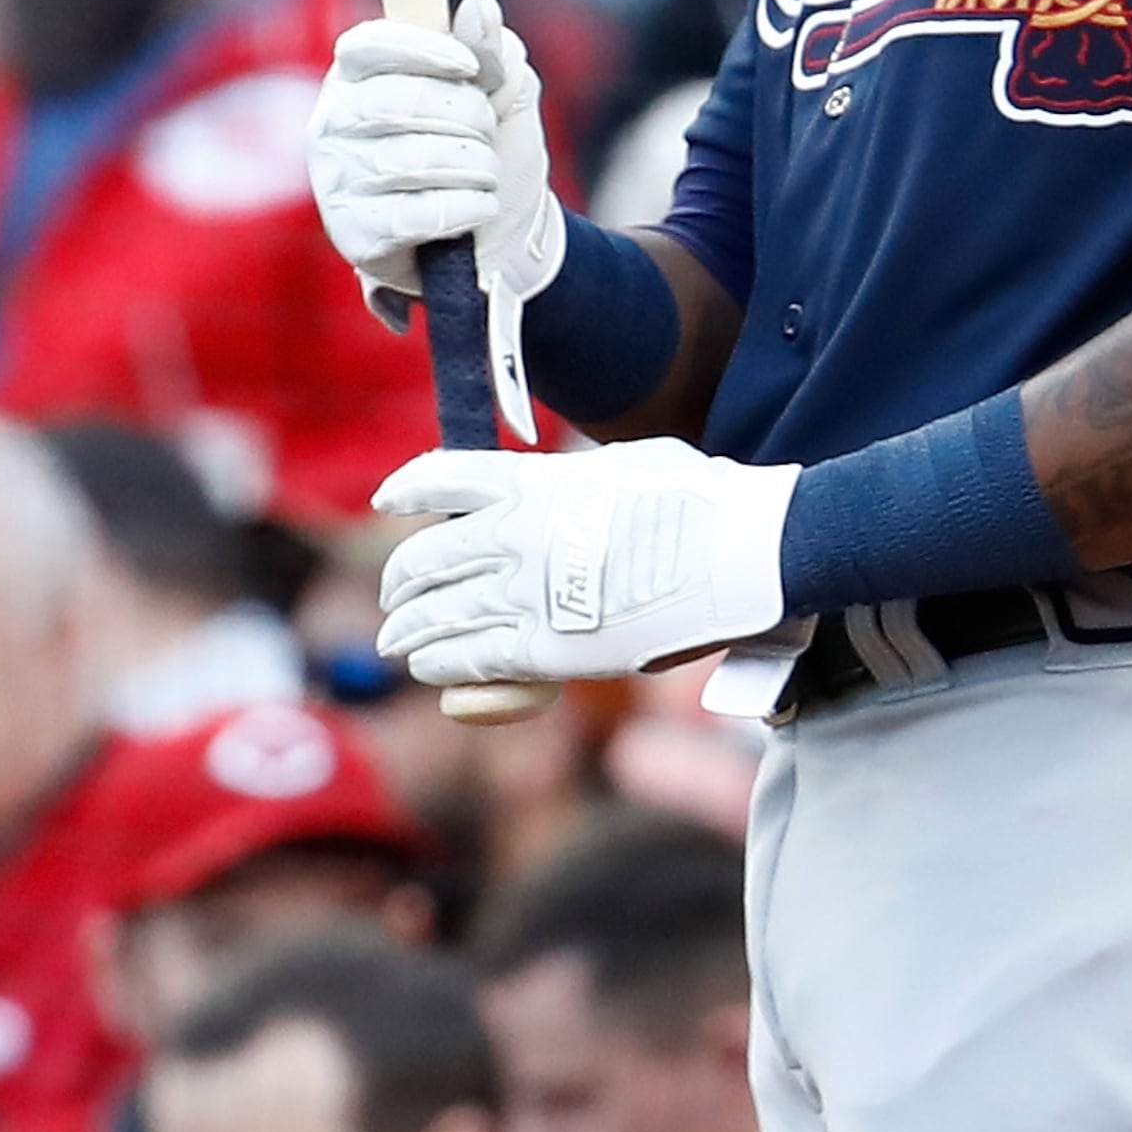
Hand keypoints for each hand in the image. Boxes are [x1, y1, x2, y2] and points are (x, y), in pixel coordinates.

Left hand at [376, 436, 796, 691]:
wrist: (742, 552)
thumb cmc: (706, 502)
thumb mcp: (631, 463)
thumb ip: (586, 476)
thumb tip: (579, 479)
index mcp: (535, 481)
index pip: (443, 478)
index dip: (407, 489)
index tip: (388, 500)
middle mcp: (517, 534)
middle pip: (430, 556)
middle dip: (403, 578)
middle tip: (395, 592)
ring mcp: (528, 594)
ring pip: (439, 613)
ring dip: (410, 627)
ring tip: (397, 639)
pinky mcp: (549, 650)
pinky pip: (470, 657)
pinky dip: (440, 662)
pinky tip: (426, 668)